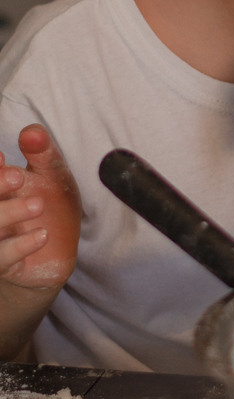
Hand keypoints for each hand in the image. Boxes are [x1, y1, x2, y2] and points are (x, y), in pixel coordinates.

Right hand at [0, 125, 80, 289]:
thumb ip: (42, 153)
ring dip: (8, 214)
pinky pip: (2, 258)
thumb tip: (32, 132)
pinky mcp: (5, 265)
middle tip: (18, 177)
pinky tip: (42, 235)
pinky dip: (20, 246)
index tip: (2, 158)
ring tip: (38, 205)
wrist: (62, 248)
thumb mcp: (53, 175)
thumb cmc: (52, 205)